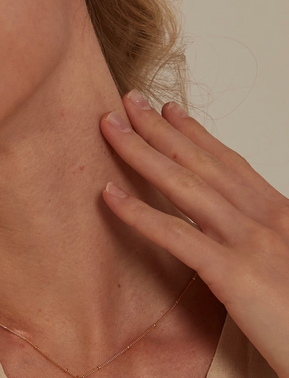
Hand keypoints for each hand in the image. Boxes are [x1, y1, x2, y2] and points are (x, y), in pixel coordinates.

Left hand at [99, 89, 288, 377]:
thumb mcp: (288, 264)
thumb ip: (267, 244)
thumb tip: (238, 237)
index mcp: (281, 215)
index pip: (229, 164)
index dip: (196, 135)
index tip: (169, 111)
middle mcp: (266, 218)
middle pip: (202, 163)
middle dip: (161, 129)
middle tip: (127, 102)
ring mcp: (250, 242)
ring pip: (185, 186)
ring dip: (143, 152)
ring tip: (110, 127)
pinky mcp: (235, 274)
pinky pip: (176, 236)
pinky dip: (138, 213)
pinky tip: (107, 195)